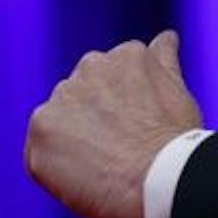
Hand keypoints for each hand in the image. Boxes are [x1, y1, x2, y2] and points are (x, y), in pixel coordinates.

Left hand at [26, 29, 203, 217]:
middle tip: (117, 150)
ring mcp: (63, 96)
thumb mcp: (178, 90)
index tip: (134, 131)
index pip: (112, 78)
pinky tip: (83, 179)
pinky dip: (55, 166)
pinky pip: (40, 150)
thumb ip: (164, 60)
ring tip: (101, 167)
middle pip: (83, 94)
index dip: (123, 110)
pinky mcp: (40, 129)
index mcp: (126, 55)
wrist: (156, 180)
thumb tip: (167, 37)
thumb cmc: (174, 142)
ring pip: (60, 120)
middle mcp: (90, 66)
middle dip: (94, 118)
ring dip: (73, 140)